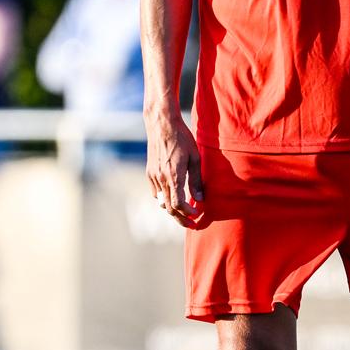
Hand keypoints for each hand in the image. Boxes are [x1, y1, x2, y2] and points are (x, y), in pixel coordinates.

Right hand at [146, 110, 205, 225]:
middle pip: (168, 207)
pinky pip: (156, 192)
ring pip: (161, 201)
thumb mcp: (195, 158)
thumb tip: (200, 198)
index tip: (197, 214)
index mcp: (173, 176)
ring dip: (172, 210)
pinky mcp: (149, 172)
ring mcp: (153, 175)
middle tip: (191, 225)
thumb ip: (196, 181)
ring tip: (183, 213)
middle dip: (180, 218)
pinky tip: (173, 197)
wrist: (161, 124)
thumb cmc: (182, 138)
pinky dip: (164, 199)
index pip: (178, 204)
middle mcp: (161, 178)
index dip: (188, 213)